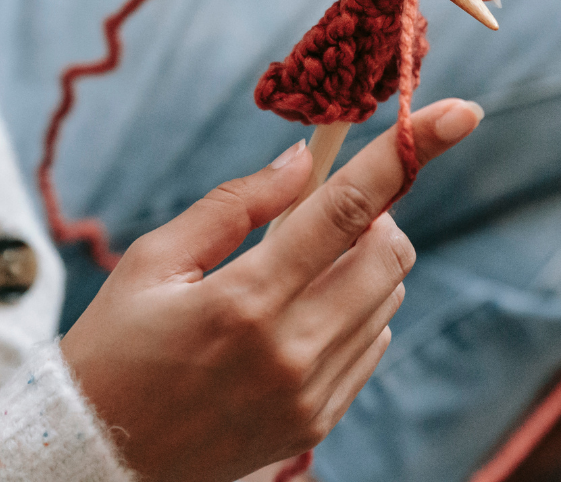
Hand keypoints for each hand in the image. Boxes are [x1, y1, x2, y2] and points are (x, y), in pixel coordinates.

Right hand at [61, 98, 483, 481]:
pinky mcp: (317, 422)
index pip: (347, 208)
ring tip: (300, 269)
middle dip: (376, 214)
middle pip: (391, 252)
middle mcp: (292, 351)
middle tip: (323, 215)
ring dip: (365, 261)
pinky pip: (375, 343)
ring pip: (390, 295)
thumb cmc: (114, 348)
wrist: (99, 461)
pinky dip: (358, 309)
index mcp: (246, 300)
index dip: (408, 152)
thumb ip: (237, 203)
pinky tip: (301, 315)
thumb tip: (305, 159)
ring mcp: (311, 394)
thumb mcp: (153, 260)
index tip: (462, 112)